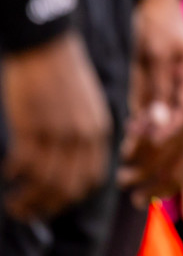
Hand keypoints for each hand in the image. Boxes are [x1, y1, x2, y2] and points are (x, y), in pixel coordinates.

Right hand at [0, 33, 111, 218]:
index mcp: (100, 129)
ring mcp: (58, 132)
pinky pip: (23, 164)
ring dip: (27, 199)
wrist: (47, 42)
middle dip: (48, 207)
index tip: (54, 203)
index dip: (73, 197)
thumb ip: (85, 131)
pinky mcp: (34, 126)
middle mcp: (83, 135)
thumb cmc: (62, 71)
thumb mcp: (87, 103)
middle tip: (27, 213)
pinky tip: (5, 175)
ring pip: (44, 182)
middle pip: (68, 188)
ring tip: (13, 204)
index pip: (93, 178)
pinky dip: (13, 176)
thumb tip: (74, 158)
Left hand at [118, 0, 182, 200]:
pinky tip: (158, 182)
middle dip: (165, 169)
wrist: (159, 4)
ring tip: (143, 196)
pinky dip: (174, 163)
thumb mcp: (149, 54)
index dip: (165, 136)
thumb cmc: (152, 25)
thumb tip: (153, 123)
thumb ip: (153, 89)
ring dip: (169, 172)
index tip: (137, 152)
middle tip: (136, 193)